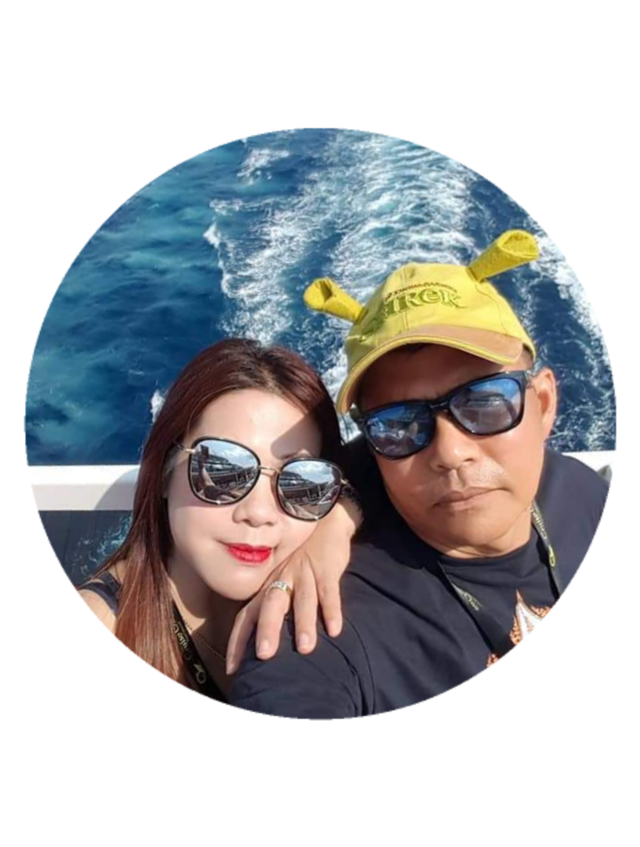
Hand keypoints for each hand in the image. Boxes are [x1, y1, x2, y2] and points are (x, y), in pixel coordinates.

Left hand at [225, 498, 359, 673]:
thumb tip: (260, 649)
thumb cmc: (300, 561)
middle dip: (267, 630)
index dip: (238, 641)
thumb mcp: (281, 580)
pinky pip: (329, 591)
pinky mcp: (326, 568)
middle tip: (264, 656)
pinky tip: (335, 629)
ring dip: (303, 623)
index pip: (246, 616)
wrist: (324, 523)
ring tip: (305, 649)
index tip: (232, 669)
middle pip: (270, 606)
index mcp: (267, 587)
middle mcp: (282, 580)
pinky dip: (332, 609)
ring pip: (302, 599)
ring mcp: (304, 573)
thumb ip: (272, 609)